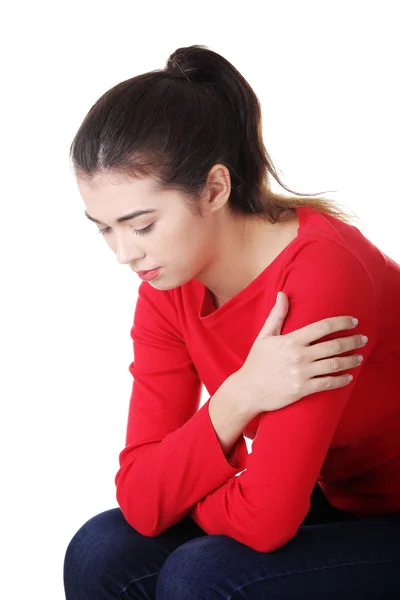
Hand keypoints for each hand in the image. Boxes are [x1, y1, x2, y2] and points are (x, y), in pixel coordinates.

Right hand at [230, 291, 367, 412]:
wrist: (248, 390)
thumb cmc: (256, 362)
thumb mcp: (264, 336)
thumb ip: (277, 315)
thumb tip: (282, 294)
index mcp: (291, 340)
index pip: (322, 327)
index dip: (341, 322)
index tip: (353, 321)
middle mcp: (299, 356)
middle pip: (333, 346)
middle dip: (352, 341)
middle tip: (362, 339)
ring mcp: (302, 373)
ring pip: (334, 365)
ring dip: (351, 360)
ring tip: (359, 357)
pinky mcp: (303, 389)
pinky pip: (328, 383)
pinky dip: (341, 380)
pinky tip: (348, 377)